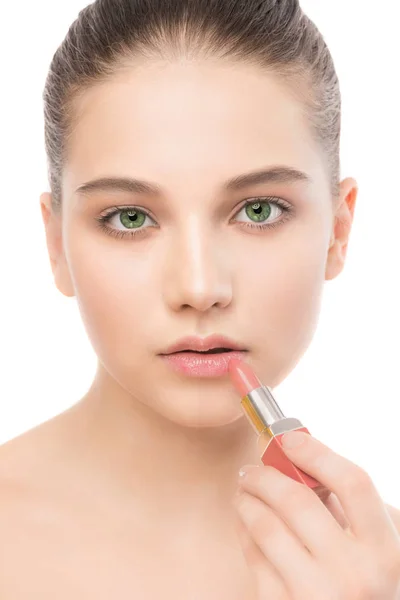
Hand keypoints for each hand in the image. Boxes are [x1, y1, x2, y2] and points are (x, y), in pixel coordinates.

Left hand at [232, 430, 399, 598]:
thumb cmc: (373, 591)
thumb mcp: (382, 552)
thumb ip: (356, 513)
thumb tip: (306, 466)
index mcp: (386, 552)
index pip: (352, 483)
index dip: (316, 453)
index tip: (287, 439)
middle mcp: (355, 575)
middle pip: (297, 500)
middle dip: (266, 474)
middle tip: (253, 467)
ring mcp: (317, 596)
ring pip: (266, 526)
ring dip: (247, 499)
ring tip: (244, 490)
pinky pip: (253, 558)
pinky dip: (244, 531)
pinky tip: (246, 523)